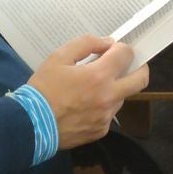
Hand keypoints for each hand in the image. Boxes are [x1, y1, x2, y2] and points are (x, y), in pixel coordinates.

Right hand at [27, 35, 148, 149]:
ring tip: (94, 87)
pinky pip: (109, 114)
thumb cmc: (43, 88)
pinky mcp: (101, 131)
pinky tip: (84, 105)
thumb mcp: (58, 57)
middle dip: (138, 67)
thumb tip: (106, 43)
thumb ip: (85, 44)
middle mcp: (109, 97)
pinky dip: (103, 106)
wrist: (32, 125)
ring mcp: (106, 116)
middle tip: (126, 64)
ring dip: (116, 88)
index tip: (112, 49)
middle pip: (140, 80)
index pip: (126, 55)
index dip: (121, 48)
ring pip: (123, 97)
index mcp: (99, 76)